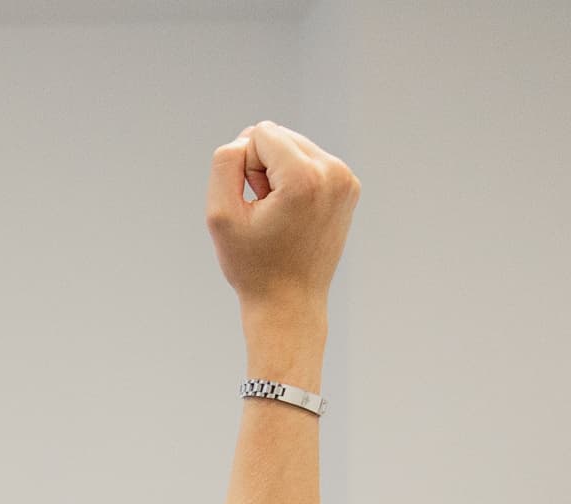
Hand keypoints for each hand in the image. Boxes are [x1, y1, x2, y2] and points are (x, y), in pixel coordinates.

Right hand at [204, 122, 358, 337]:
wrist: (289, 303)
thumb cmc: (252, 265)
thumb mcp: (220, 215)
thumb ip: (226, 163)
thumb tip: (247, 140)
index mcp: (304, 178)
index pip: (260, 133)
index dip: (245, 167)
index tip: (254, 203)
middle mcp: (333, 171)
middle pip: (280, 135)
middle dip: (263, 167)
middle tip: (265, 211)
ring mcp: (346, 179)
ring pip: (294, 145)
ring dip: (278, 173)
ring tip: (279, 214)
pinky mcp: (350, 186)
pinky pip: (311, 161)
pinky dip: (295, 180)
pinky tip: (293, 214)